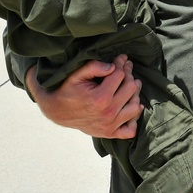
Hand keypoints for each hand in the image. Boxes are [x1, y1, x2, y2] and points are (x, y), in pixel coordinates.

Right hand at [27, 54, 142, 138]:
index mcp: (100, 98)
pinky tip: (128, 107)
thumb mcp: (76, 75)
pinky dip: (134, 119)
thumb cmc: (67, 91)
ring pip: (135, 106)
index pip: (120, 75)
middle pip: (131, 88)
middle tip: (125, 69)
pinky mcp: (110, 133)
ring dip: (135, 94)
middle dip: (129, 75)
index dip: (121, 63)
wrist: (57, 112)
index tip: (121, 58)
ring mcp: (110, 125)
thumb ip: (94, 67)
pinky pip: (131, 130)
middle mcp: (108, 113)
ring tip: (129, 85)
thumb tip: (113, 66)